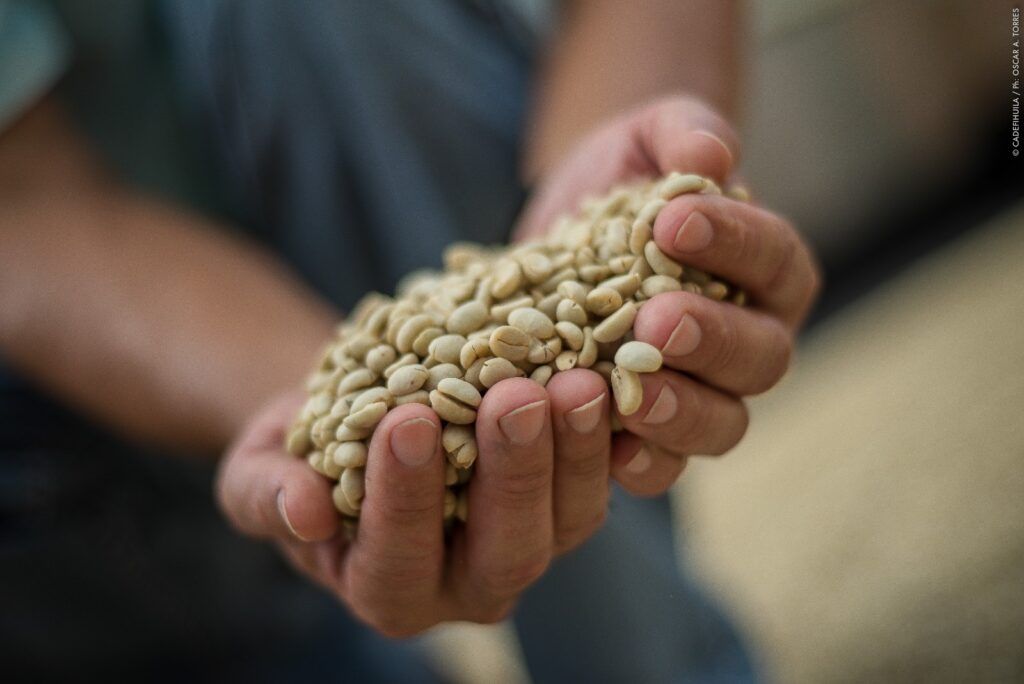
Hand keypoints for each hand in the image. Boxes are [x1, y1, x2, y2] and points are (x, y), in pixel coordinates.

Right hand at [218, 371, 613, 637]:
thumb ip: (267, 495)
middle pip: (508, 551)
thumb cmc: (306, 450)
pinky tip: (610, 369)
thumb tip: (303, 510)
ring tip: (573, 378)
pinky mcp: (572, 493)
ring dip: (578, 449)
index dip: (405, 500)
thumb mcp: (258, 469)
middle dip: (512, 474)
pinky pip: (608, 474)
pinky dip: (613, 428)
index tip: (405, 421)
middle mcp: (472, 583)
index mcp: (390, 588)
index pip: (399, 561)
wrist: (368, 408)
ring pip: (572, 517)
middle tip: (512, 397)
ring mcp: (533, 540)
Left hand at [516, 96, 820, 493]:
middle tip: (658, 322)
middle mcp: (749, 338)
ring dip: (683, 413)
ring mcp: (702, 392)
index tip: (674, 222)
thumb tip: (712, 155)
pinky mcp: (646, 428)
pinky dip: (642, 463)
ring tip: (637, 393)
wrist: (566, 226)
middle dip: (712, 340)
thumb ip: (683, 133)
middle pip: (760, 357)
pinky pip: (663, 464)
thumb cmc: (625, 177)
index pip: (774, 259)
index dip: (735, 243)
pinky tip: (610, 452)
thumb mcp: (647, 136)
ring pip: (723, 423)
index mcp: (768, 268)